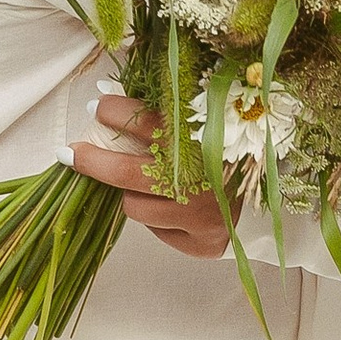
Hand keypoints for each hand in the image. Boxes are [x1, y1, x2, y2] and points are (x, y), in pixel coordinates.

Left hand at [72, 92, 233, 257]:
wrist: (269, 195)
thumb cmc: (225, 151)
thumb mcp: (201, 122)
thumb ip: (160, 111)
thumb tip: (105, 97)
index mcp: (204, 139)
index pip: (144, 121)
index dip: (113, 112)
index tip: (97, 108)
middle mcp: (203, 180)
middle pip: (126, 173)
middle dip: (93, 160)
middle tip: (71, 152)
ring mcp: (203, 216)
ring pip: (136, 207)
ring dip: (134, 194)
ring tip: (151, 184)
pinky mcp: (203, 242)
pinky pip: (156, 230)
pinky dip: (158, 217)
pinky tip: (175, 207)